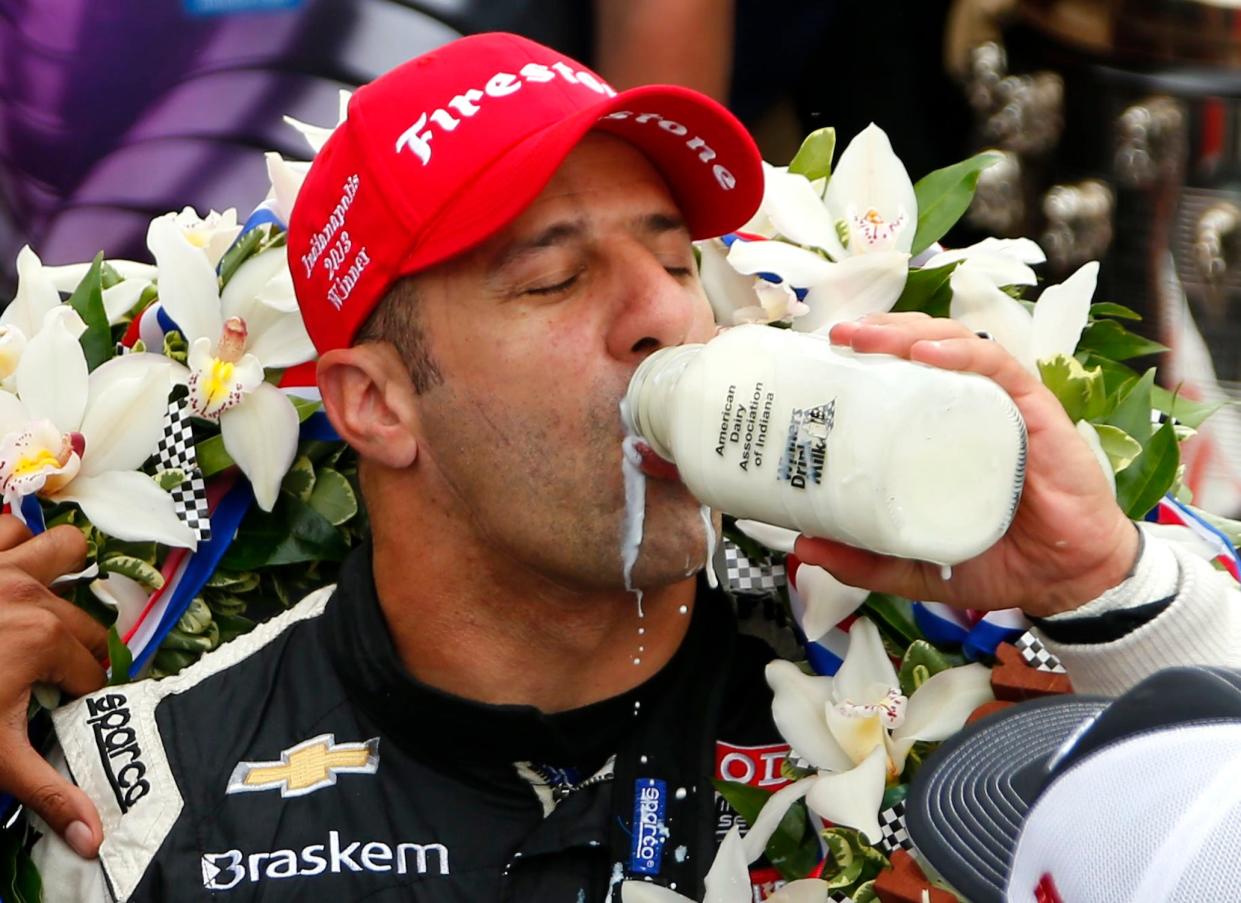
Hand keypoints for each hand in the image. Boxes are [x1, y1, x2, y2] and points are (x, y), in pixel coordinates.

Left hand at [0, 517, 105, 857]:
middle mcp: (33, 592)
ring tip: (43, 606)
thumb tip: (97, 839)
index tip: (61, 709)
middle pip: (87, 620)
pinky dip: (11, 543)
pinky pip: (8, 526)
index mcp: (46, 639)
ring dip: (61, 574)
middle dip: (78, 649)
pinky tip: (4, 574)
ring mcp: (1, 564)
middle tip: (50, 676)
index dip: (80, 695)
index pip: (92, 672)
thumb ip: (48, 791)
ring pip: (64, 549)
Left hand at [794, 313, 1138, 617]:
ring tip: (871, 336)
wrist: (1062, 582)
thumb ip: (863, 559)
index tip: (823, 355)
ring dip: (911, 332)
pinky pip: (1000, 368)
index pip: (902, 374)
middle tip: (838, 337)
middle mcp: (970, 408)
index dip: (865, 355)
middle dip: (880, 331)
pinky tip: (928, 352)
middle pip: (923, 347)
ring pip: (957, 346)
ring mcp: (1003, 406)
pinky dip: (963, 353)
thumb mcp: (912, 563)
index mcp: (939, 430)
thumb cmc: (996, 559)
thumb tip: (802, 548)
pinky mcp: (1036, 413)